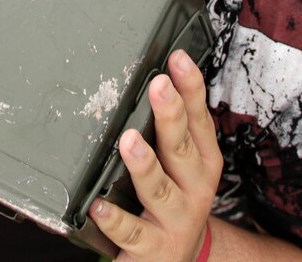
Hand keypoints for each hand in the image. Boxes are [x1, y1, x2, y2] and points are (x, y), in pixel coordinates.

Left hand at [88, 49, 222, 260]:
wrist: (179, 260)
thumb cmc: (177, 199)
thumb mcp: (185, 163)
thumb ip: (175, 125)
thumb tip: (159, 77)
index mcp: (203, 161)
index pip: (199, 118)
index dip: (191, 88)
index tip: (177, 59)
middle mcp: (194, 188)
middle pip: (181, 148)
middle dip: (170, 116)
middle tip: (158, 87)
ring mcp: (175, 219)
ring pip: (158, 189)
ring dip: (144, 164)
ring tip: (128, 142)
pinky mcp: (152, 248)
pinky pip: (131, 232)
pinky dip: (114, 218)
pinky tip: (98, 205)